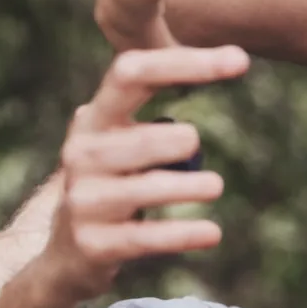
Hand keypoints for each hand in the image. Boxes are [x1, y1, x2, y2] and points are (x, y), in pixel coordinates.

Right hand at [39, 45, 248, 304]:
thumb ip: (164, 101)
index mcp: (95, 117)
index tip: (240, 60)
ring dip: (187, 188)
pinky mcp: (94, 244)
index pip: (133, 73)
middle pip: (139, 139)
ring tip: (215, 186)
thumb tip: (236, 57)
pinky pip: (147, 237)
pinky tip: (212, 233)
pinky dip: (183, 234)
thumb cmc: (115, 178)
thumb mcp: (125, 136)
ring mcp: (85, 200)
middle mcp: (82, 154)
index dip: (185, 62)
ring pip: (145, 189)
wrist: (67, 250)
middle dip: (173, 141)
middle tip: (194, 142)